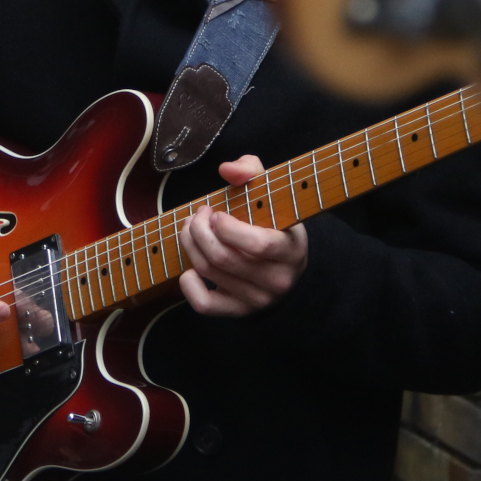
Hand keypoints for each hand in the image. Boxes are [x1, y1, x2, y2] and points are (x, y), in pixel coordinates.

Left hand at [177, 154, 307, 316]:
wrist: (290, 270)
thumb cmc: (276, 225)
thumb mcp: (273, 194)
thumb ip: (251, 172)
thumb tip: (226, 169)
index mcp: (291, 249)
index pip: (259, 244)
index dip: (229, 227)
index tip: (216, 212)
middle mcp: (276, 278)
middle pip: (224, 257)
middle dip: (200, 230)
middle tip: (198, 215)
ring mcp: (257, 298)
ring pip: (211, 273)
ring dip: (191, 245)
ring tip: (191, 228)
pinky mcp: (238, 311)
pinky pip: (205, 304)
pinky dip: (189, 285)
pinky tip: (190, 268)